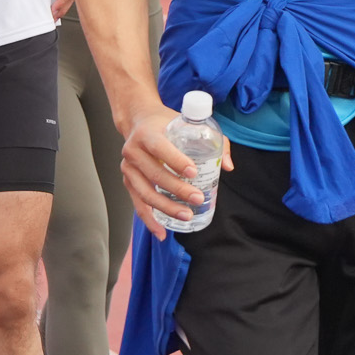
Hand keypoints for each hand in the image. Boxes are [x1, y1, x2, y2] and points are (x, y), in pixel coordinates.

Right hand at [121, 104, 226, 237]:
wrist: (138, 121)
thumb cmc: (167, 123)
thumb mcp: (190, 124)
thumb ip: (213, 141)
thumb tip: (227, 167)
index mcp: (148, 134)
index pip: (160, 148)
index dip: (175, 160)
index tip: (193, 172)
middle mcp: (133, 151)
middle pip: (154, 174)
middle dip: (177, 190)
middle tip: (197, 198)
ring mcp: (128, 168)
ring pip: (145, 193)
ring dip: (166, 207)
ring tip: (186, 215)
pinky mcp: (127, 181)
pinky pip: (137, 204)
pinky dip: (149, 220)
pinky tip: (162, 232)